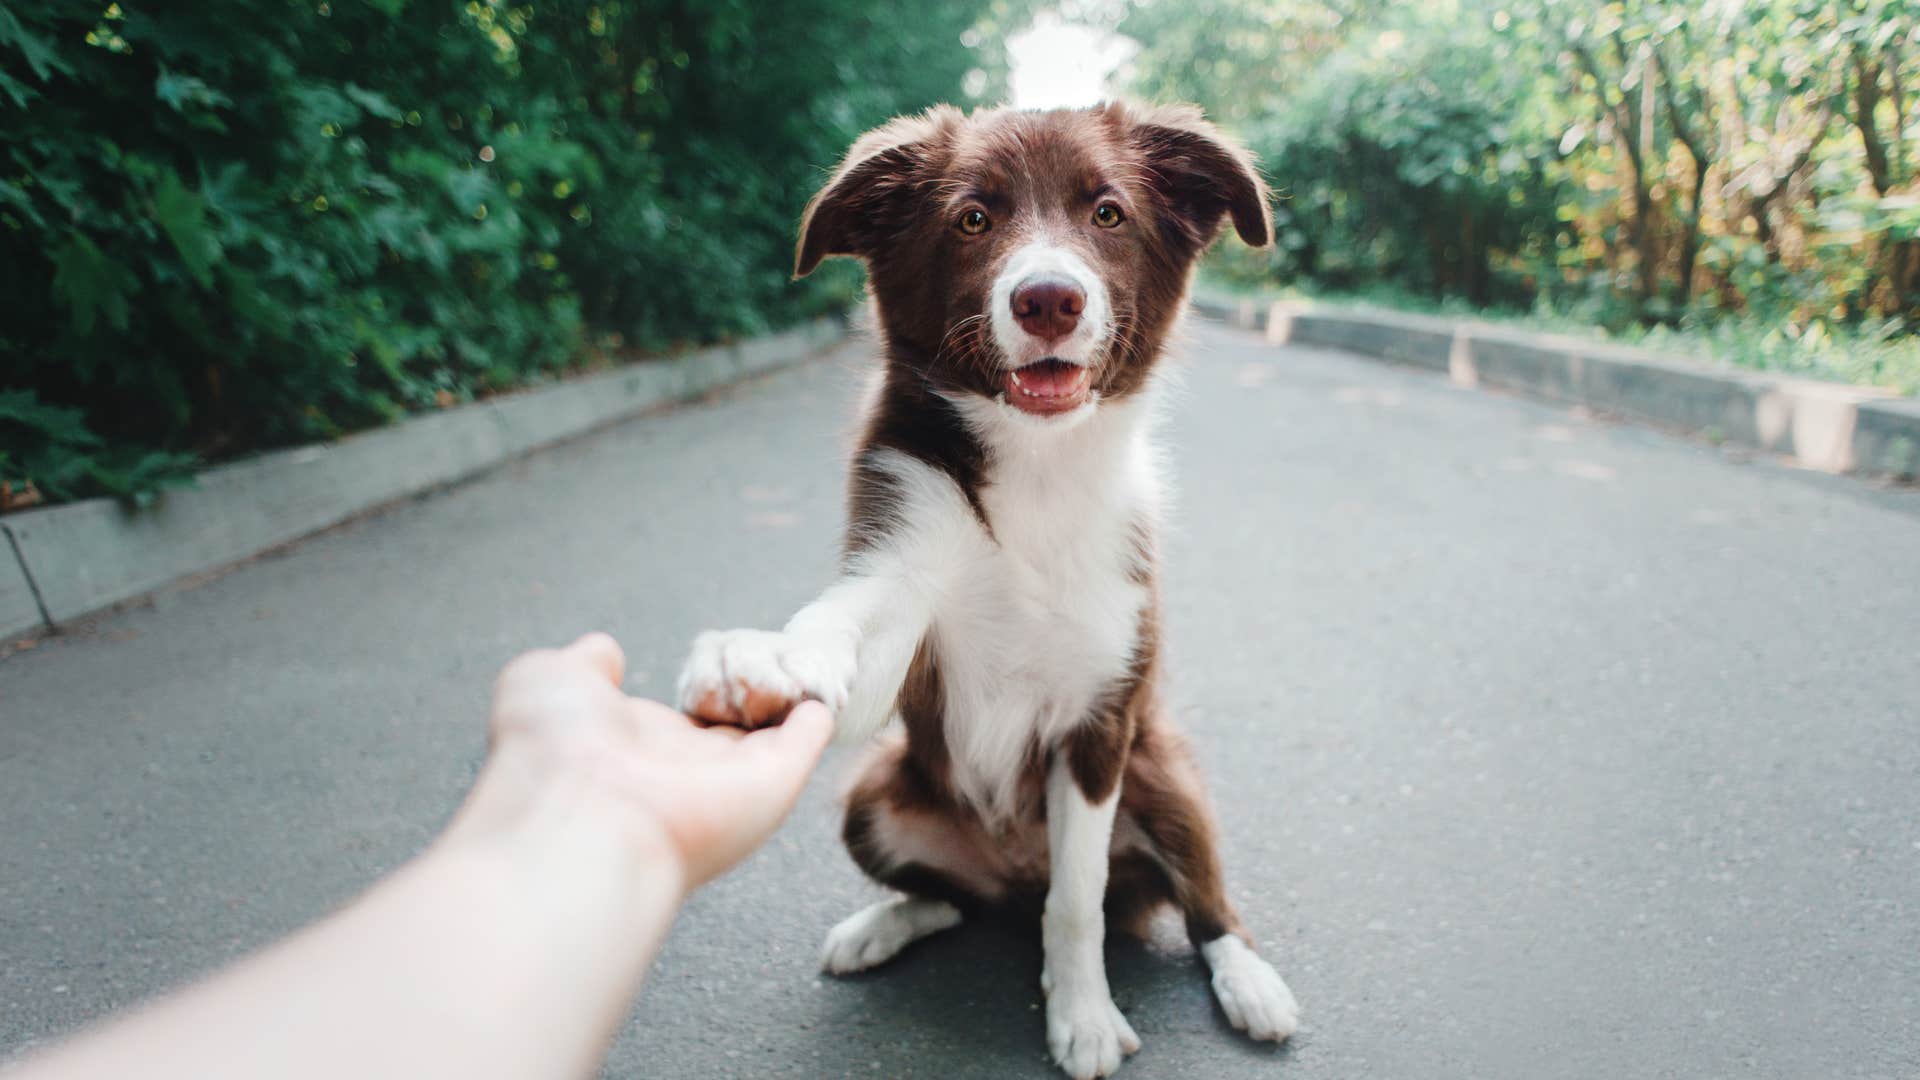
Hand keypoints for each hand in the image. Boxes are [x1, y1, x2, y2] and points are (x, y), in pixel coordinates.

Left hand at [476, 632, 833, 890]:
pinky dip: (819, 712)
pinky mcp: (773, 780)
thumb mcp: (546, 683)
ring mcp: (731, 778)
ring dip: (788, 693)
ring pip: (772, 730)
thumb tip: (604, 650)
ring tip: (806, 659)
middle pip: (732, 726)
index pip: (679, 717)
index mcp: (635, 747)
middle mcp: (685, 768)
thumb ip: (582, 665)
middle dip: (751, 691)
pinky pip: (806, 739)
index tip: (718, 657)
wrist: (578, 818)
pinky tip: (826, 690)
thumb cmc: (553, 754)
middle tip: (768, 659)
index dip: (699, 685)